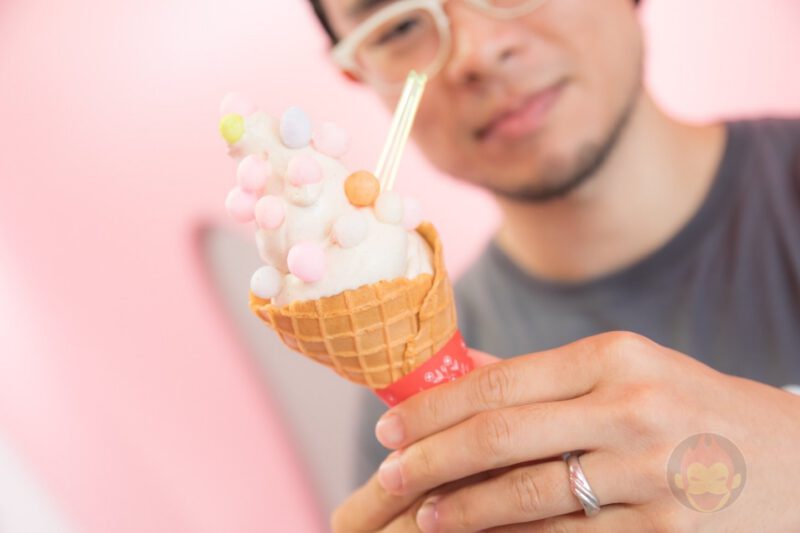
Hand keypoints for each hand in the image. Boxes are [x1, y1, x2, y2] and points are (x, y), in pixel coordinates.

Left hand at [362, 332, 799, 531]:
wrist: (795, 462)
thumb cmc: (692, 408)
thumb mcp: (628, 373)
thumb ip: (544, 380)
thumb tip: (459, 374)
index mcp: (614, 356)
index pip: (498, 383)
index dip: (433, 409)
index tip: (388, 428)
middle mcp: (631, 407)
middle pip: (500, 437)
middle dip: (429, 459)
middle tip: (386, 474)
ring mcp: (651, 474)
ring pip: (527, 497)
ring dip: (462, 511)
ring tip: (423, 517)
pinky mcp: (667, 532)